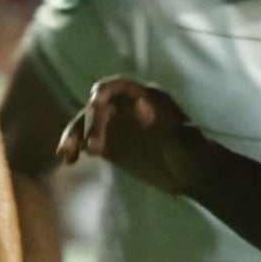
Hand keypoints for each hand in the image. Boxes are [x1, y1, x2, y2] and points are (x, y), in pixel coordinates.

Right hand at [56, 78, 207, 195]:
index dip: (104, 92)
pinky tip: (68, 161)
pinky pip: (87, 143)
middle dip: (88, 124)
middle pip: (97, 108)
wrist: (194, 174)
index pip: (117, 87)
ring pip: (86, 125)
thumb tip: (139, 105)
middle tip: (90, 148)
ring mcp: (117, 126)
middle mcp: (127, 107)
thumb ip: (163, 122)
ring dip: (73, 136)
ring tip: (65, 154)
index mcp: (145, 96)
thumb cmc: (195, 152)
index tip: (95, 104)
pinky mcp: (111, 146)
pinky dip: (75, 149)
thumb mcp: (184, 138)